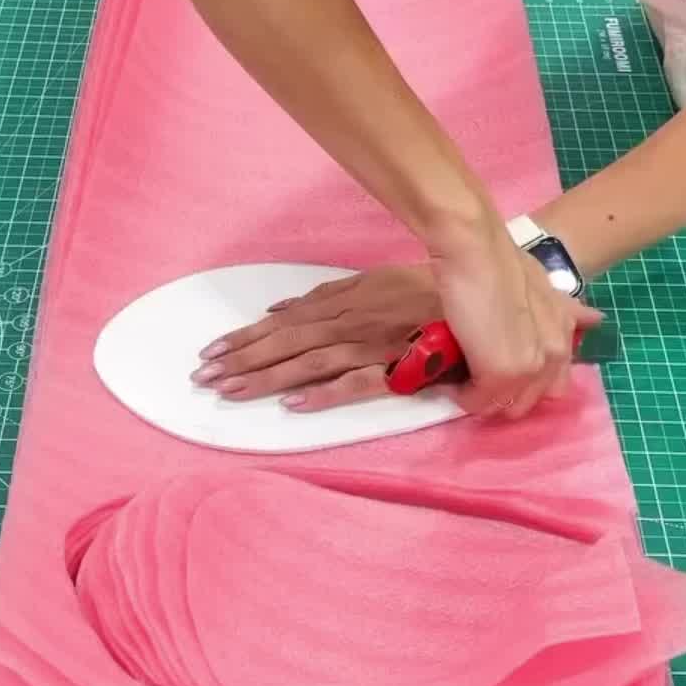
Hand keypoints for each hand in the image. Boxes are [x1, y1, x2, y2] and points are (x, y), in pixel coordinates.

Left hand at [192, 266, 441, 411]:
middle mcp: (351, 321)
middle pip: (287, 341)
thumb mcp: (377, 279)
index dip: (248, 336)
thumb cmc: (432, 289)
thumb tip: (283, 306)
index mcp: (346, 301)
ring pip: (310, 361)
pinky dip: (326, 394)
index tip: (214, 350)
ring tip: (228, 390)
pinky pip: (358, 383)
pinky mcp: (399, 368)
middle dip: (242, 358)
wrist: (483, 293)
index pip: (286, 321)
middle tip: (202, 376)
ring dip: (267, 376)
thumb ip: (331, 294)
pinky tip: (294, 406)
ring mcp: (373, 344)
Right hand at [432, 207, 601, 420]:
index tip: (498, 369)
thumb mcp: (546, 287)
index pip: (553, 386)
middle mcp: (554, 356)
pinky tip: (450, 376)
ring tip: (463, 375)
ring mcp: (528, 368)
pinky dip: (462, 395)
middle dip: (504, 394)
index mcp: (564, 336)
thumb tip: (594, 319)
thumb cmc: (499, 262)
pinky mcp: (499, 375)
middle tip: (478, 373)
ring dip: (483, 397)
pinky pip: (476, 403)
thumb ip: (567, 310)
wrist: (474, 252)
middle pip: (528, 402)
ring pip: (504, 406)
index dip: (525, 383)